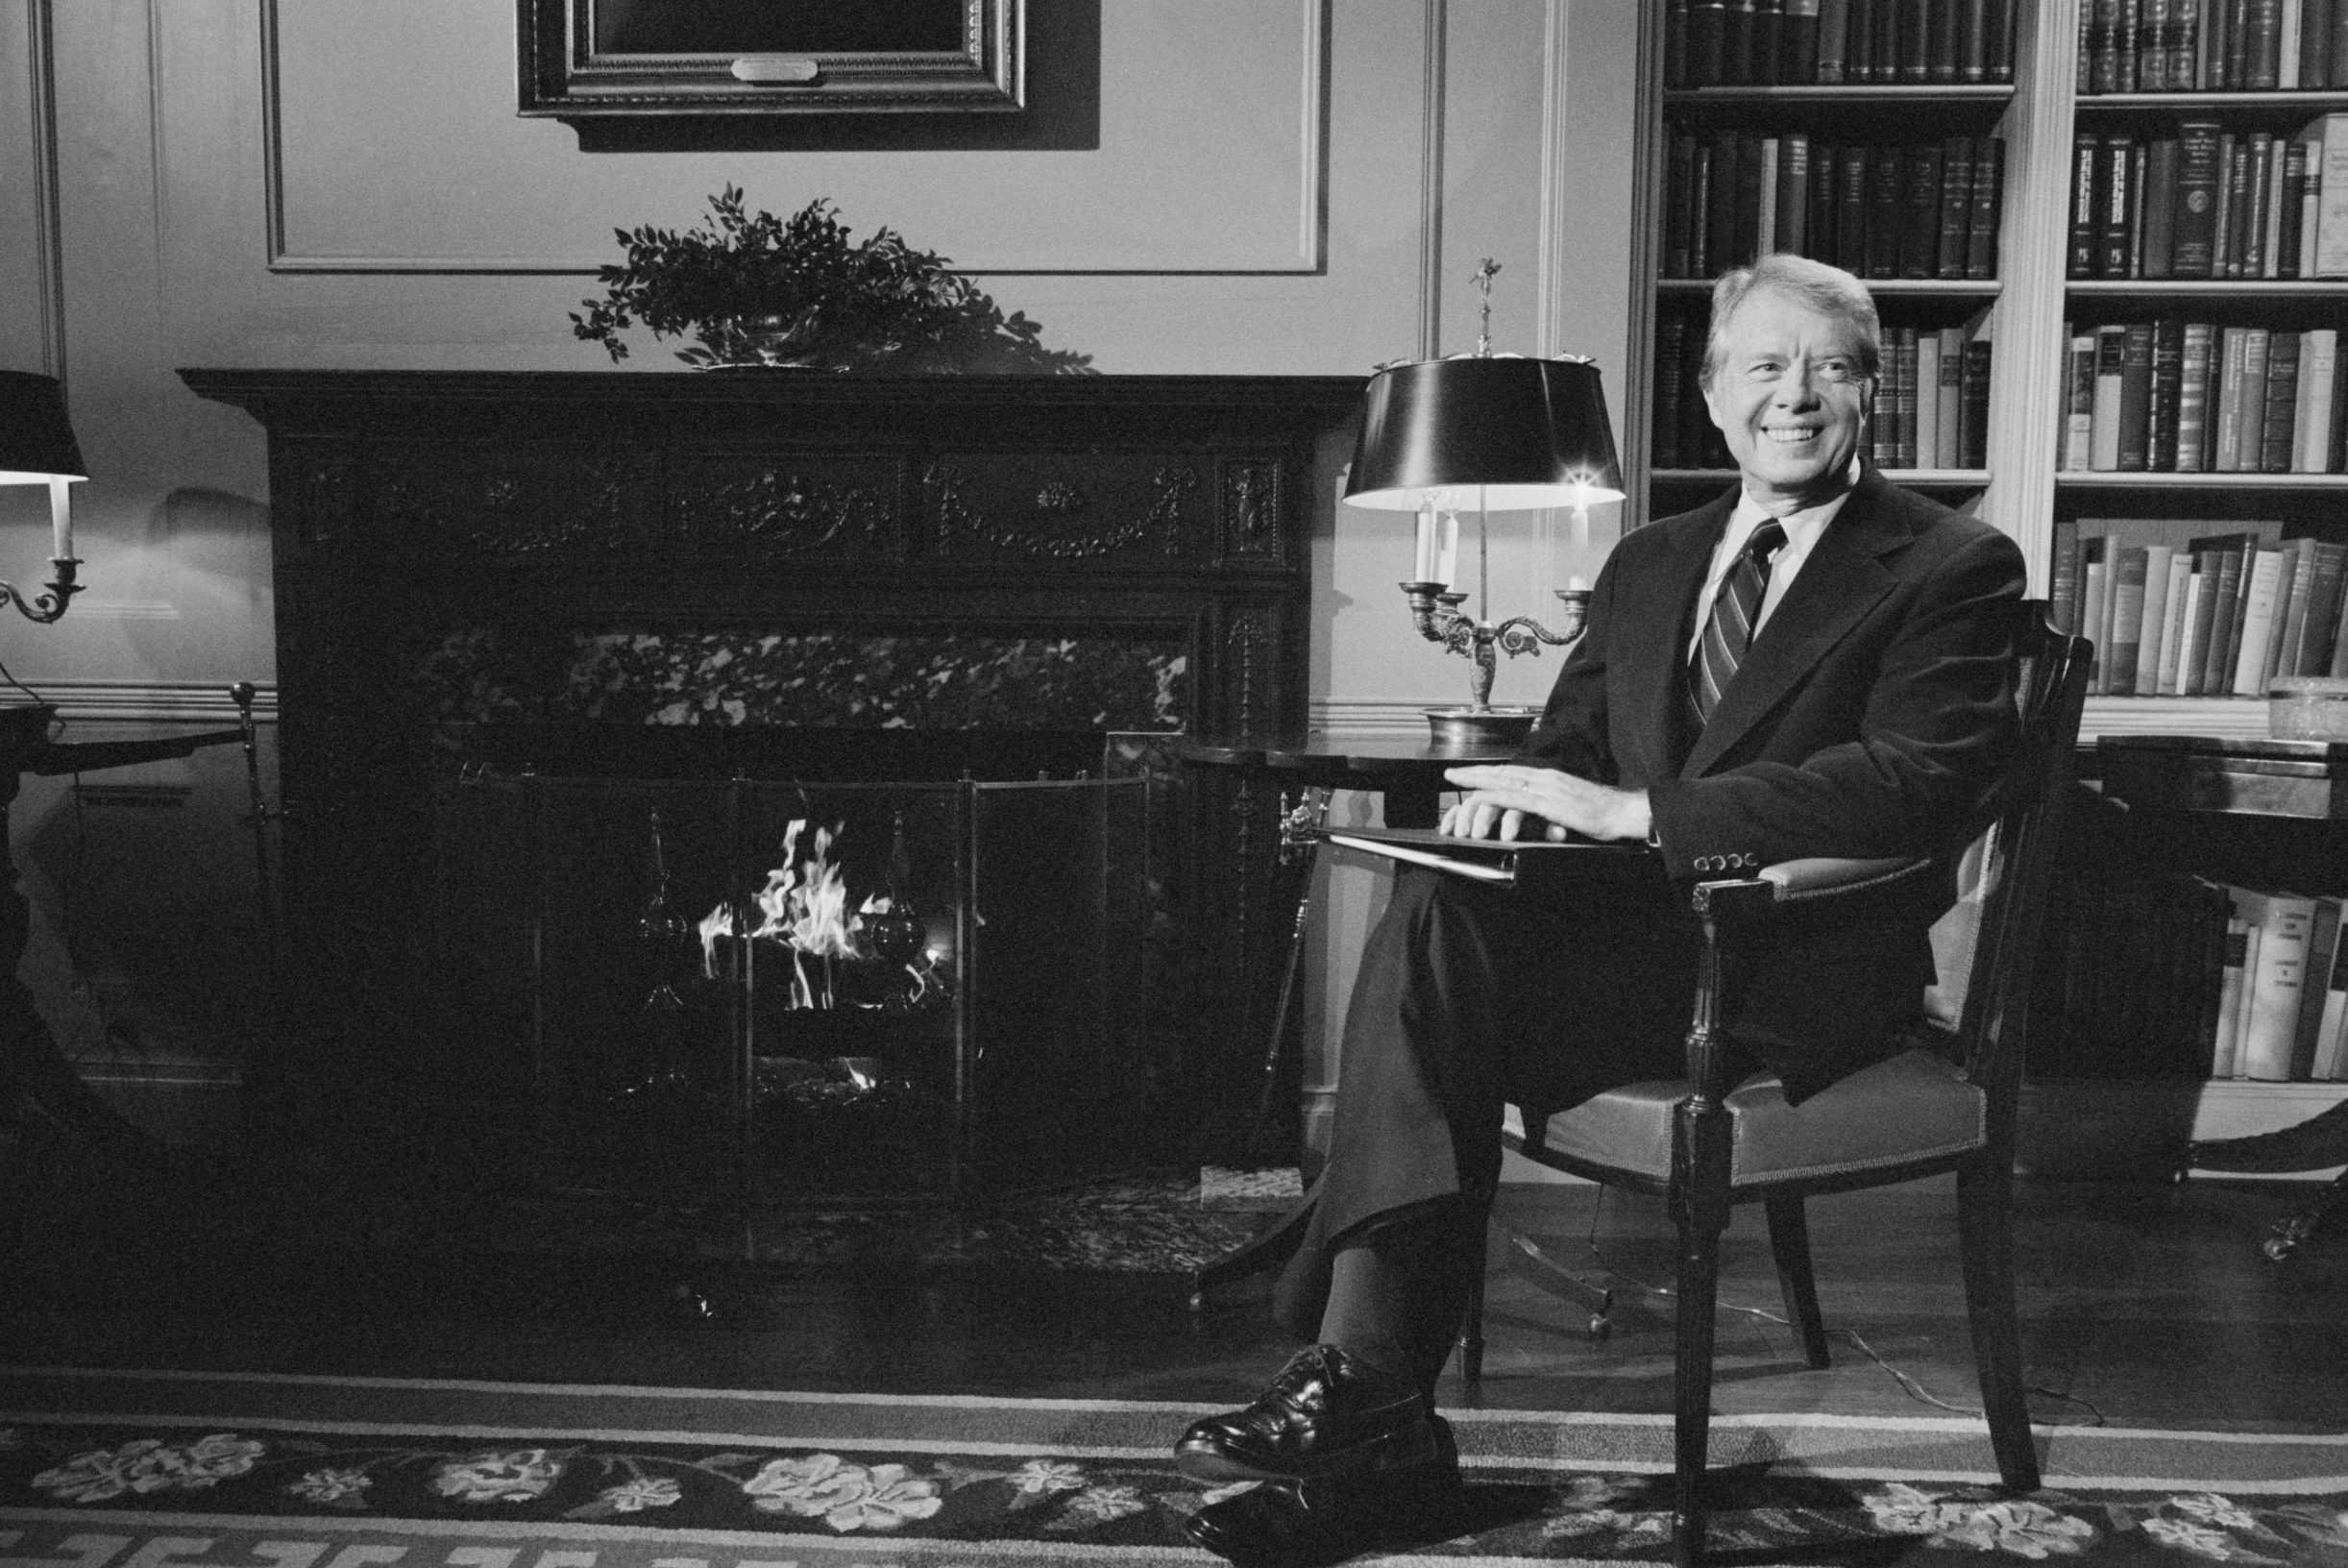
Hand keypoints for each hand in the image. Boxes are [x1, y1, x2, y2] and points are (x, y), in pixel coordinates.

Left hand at [1439, 765, 1651, 842]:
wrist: (1623, 813)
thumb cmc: (1602, 813)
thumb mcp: (1571, 807)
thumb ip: (1552, 806)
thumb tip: (1539, 812)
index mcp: (1550, 778)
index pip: (1513, 772)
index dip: (1489, 771)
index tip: (1470, 772)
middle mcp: (1545, 778)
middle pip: (1502, 772)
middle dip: (1475, 772)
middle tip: (1451, 773)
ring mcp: (1546, 789)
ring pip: (1504, 781)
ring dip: (1478, 781)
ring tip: (1457, 782)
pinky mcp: (1550, 804)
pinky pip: (1517, 798)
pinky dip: (1496, 797)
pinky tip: (1482, 797)